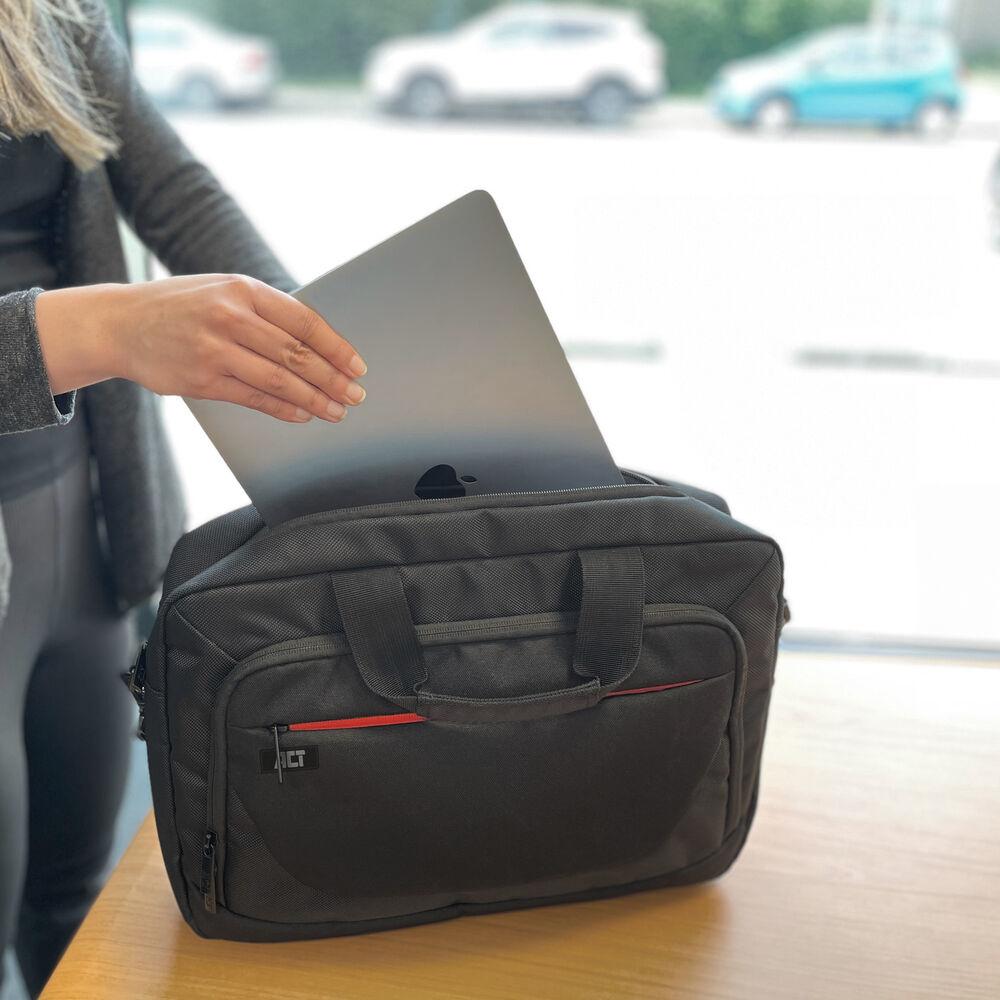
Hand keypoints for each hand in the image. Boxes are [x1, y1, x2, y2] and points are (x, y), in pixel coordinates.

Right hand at [35, 275, 366, 422]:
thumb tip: (320, 342)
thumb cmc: (182, 307)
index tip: (357, 366)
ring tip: (337, 411)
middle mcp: (230, 317)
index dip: (336, 347)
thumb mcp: (223, 291)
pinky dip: (284, 409)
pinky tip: (304, 415)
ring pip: (279, 381)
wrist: (119, 324)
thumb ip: (266, 312)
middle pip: (297, 355)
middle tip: (356, 395)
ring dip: (315, 399)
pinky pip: (254, 398)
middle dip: (333, 379)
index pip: (304, 322)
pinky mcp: (202, 380)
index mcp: (243, 290)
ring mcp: (214, 350)